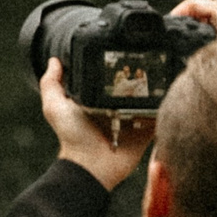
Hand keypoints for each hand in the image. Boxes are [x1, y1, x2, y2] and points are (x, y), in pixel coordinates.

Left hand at [42, 57, 155, 189]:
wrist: (91, 164)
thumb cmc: (72, 138)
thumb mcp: (55, 107)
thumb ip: (51, 84)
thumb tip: (54, 62)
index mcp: (97, 100)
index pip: (109, 78)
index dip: (115, 67)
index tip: (122, 52)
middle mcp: (116, 107)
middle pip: (132, 86)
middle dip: (140, 76)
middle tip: (147, 64)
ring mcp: (133, 119)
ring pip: (150, 98)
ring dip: (156, 89)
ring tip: (161, 76)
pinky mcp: (146, 130)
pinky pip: (160, 115)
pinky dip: (164, 107)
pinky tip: (166, 95)